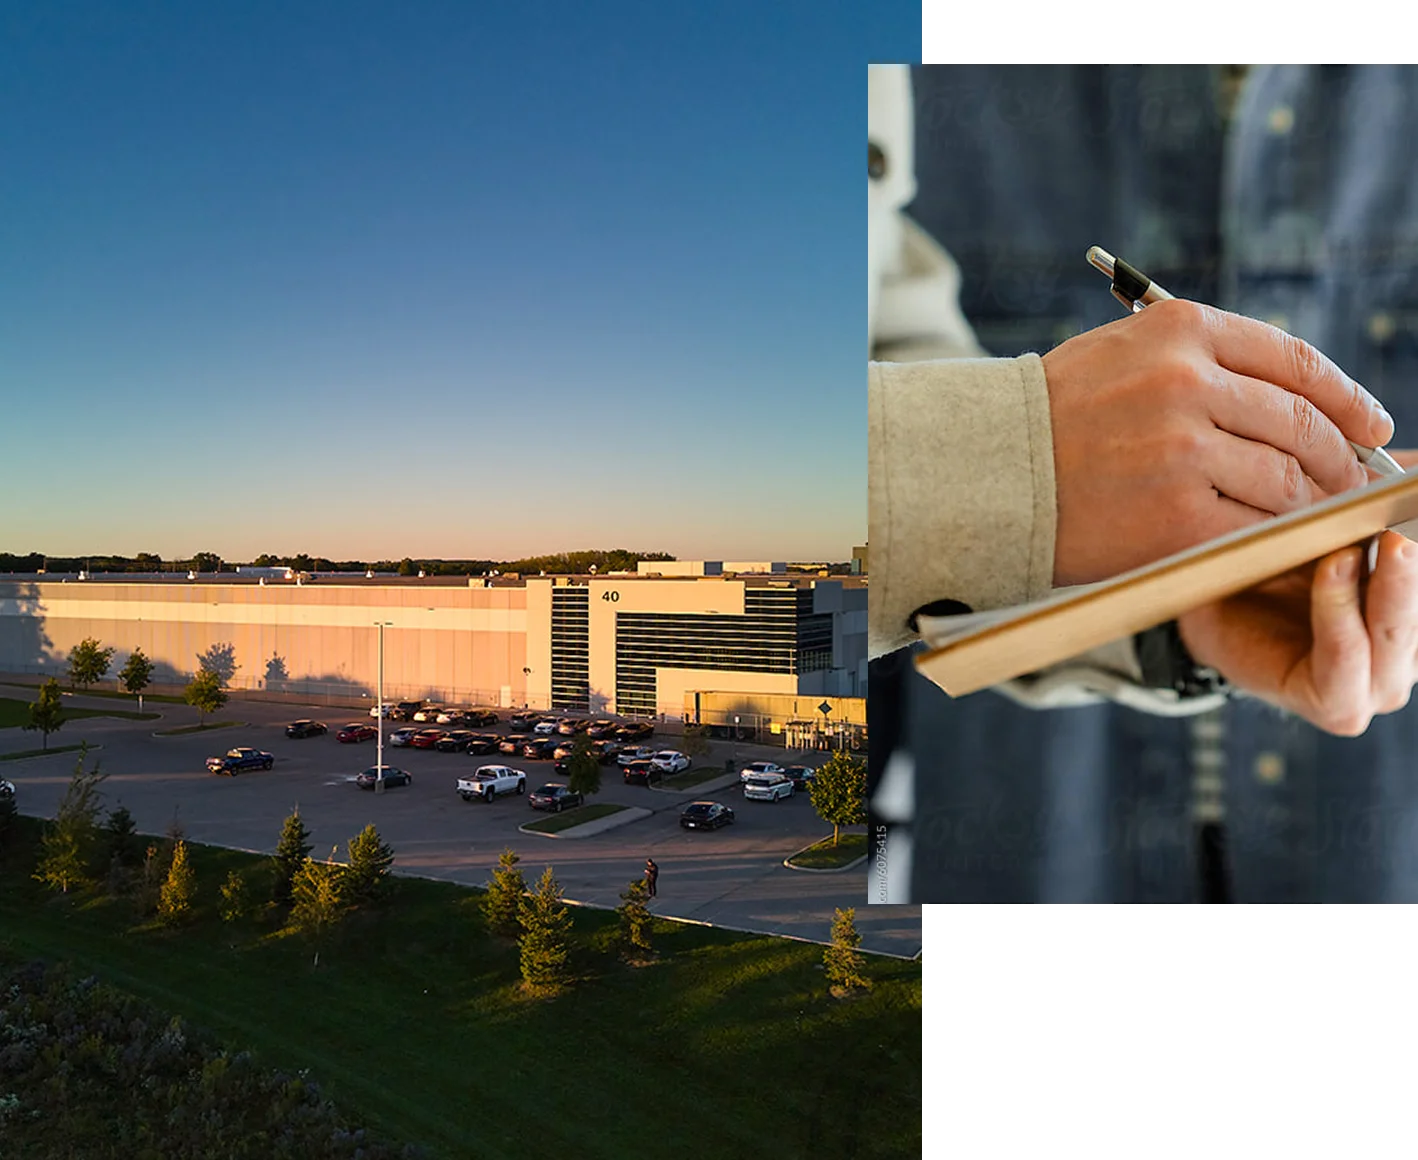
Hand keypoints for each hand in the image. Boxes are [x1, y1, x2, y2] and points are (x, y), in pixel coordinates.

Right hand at [1043, 299, 1394, 586]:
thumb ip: (1198, 359)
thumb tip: (1291, 393)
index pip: (1294, 359)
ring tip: (1315, 517)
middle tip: (1354, 481)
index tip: (1371, 423)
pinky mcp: (1178, 517)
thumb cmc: (1050, 419)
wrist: (983, 475)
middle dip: (1340, 459)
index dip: (1345, 396)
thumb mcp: (1119, 354)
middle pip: (1301, 423)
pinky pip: (1258, 527)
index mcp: (1179, 331)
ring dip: (1312, 503)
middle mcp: (1187, 382)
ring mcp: (1184, 451)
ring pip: (1288, 479)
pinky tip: (1278, 544)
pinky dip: (1278, 538)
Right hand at [1178, 530, 1417, 735]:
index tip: (1336, 558)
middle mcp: (1377, 690)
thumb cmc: (1239, 616)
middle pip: (1396, 636)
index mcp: (1329, 701)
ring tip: (1402, 524)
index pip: (1344, 657)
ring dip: (1410, 572)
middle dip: (1396, 584)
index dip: (1339, 608)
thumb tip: (1327, 542)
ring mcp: (1406, 664)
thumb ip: (1284, 577)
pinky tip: (1408, 531)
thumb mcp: (1248, 601)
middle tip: (1393, 537)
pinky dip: (1414, 569)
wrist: (1244, 621)